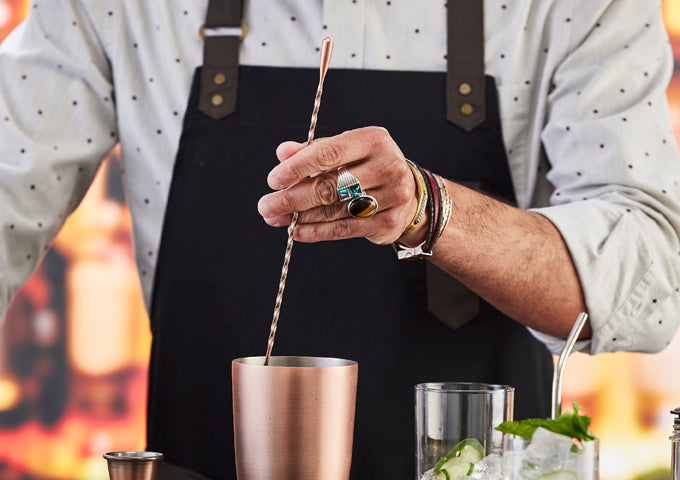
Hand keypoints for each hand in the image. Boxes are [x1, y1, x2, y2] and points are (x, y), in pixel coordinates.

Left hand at [257, 126, 426, 244]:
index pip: (329, 153)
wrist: (409, 194)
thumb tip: (283, 152)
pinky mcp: (388, 222)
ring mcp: (391, 196)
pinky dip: (317, 231)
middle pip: (330, 185)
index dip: (298, 167)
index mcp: (373, 140)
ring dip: (300, 217)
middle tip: (267, 205)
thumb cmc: (369, 167)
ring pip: (335, 210)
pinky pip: (344, 229)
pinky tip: (298, 231)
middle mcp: (387, 166)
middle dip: (292, 197)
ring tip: (276, 218)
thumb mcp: (345, 151)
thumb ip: (313, 151)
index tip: (274, 179)